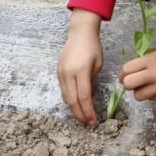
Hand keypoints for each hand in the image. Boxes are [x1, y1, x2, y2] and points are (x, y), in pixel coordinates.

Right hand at [57, 9, 102, 124]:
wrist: (80, 32)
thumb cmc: (93, 47)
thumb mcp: (98, 64)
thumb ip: (92, 81)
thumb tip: (88, 96)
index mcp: (81, 71)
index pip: (84, 96)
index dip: (88, 111)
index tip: (93, 120)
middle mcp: (69, 73)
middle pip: (72, 100)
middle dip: (79, 114)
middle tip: (87, 122)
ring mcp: (61, 73)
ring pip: (65, 97)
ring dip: (73, 108)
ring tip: (82, 116)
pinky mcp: (58, 72)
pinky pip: (63, 89)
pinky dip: (69, 99)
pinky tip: (76, 103)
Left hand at [120, 40, 155, 100]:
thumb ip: (143, 62)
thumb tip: (128, 74)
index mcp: (150, 61)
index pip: (126, 70)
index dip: (123, 74)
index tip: (125, 75)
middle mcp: (154, 74)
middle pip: (128, 84)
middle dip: (128, 84)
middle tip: (133, 82)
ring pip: (138, 96)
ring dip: (140, 91)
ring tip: (147, 85)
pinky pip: (152, 99)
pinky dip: (152, 94)